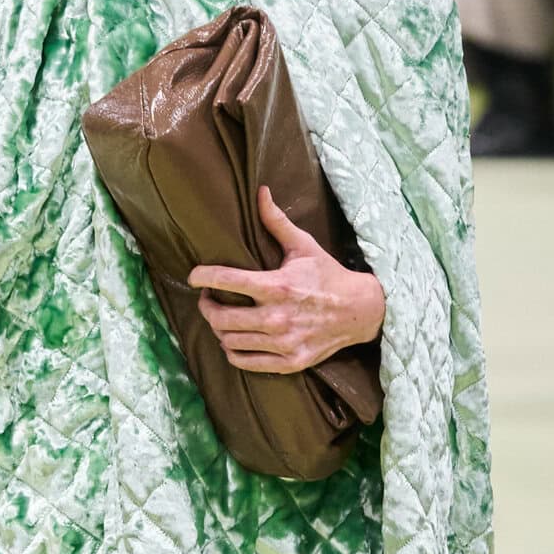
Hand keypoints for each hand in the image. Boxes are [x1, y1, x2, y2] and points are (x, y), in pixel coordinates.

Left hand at [188, 185, 384, 373]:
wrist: (360, 311)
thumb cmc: (327, 275)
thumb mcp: (303, 246)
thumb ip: (276, 222)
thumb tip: (261, 191)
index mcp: (277, 286)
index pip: (226, 280)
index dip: (202, 277)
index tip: (194, 277)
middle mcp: (277, 317)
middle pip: (221, 318)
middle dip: (206, 306)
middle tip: (208, 299)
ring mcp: (283, 343)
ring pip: (229, 341)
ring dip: (218, 329)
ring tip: (220, 318)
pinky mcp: (289, 362)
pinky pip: (246, 362)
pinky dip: (232, 352)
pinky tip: (232, 341)